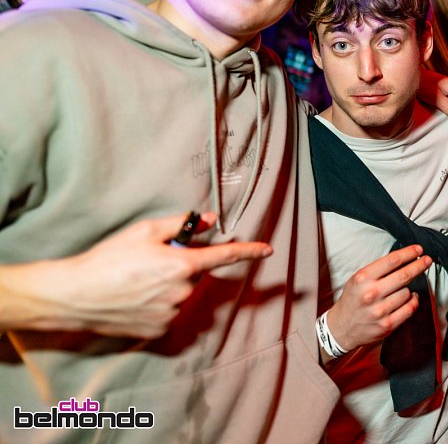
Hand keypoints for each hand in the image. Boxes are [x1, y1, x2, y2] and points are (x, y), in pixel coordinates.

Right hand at [1, 211, 271, 337]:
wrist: (75, 295)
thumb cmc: (108, 259)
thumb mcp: (144, 231)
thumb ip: (181, 224)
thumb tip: (209, 220)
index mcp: (183, 265)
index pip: (225, 256)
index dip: (249, 251)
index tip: (267, 249)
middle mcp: (183, 292)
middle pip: (196, 274)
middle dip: (181, 265)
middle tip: (150, 261)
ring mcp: (172, 314)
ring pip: (182, 294)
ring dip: (169, 286)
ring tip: (137, 281)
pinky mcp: (159, 331)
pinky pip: (169, 312)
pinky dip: (158, 304)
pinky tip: (135, 299)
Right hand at [325, 245, 433, 353]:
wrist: (341, 328)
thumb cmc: (353, 300)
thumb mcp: (358, 279)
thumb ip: (378, 269)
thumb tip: (403, 258)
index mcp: (363, 278)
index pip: (392, 261)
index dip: (409, 253)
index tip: (418, 250)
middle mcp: (371, 294)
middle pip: (404, 275)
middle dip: (419, 265)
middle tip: (427, 260)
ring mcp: (380, 311)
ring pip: (407, 292)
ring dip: (409, 288)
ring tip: (402, 289)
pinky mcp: (387, 325)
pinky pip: (410, 309)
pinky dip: (413, 301)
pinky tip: (411, 298)